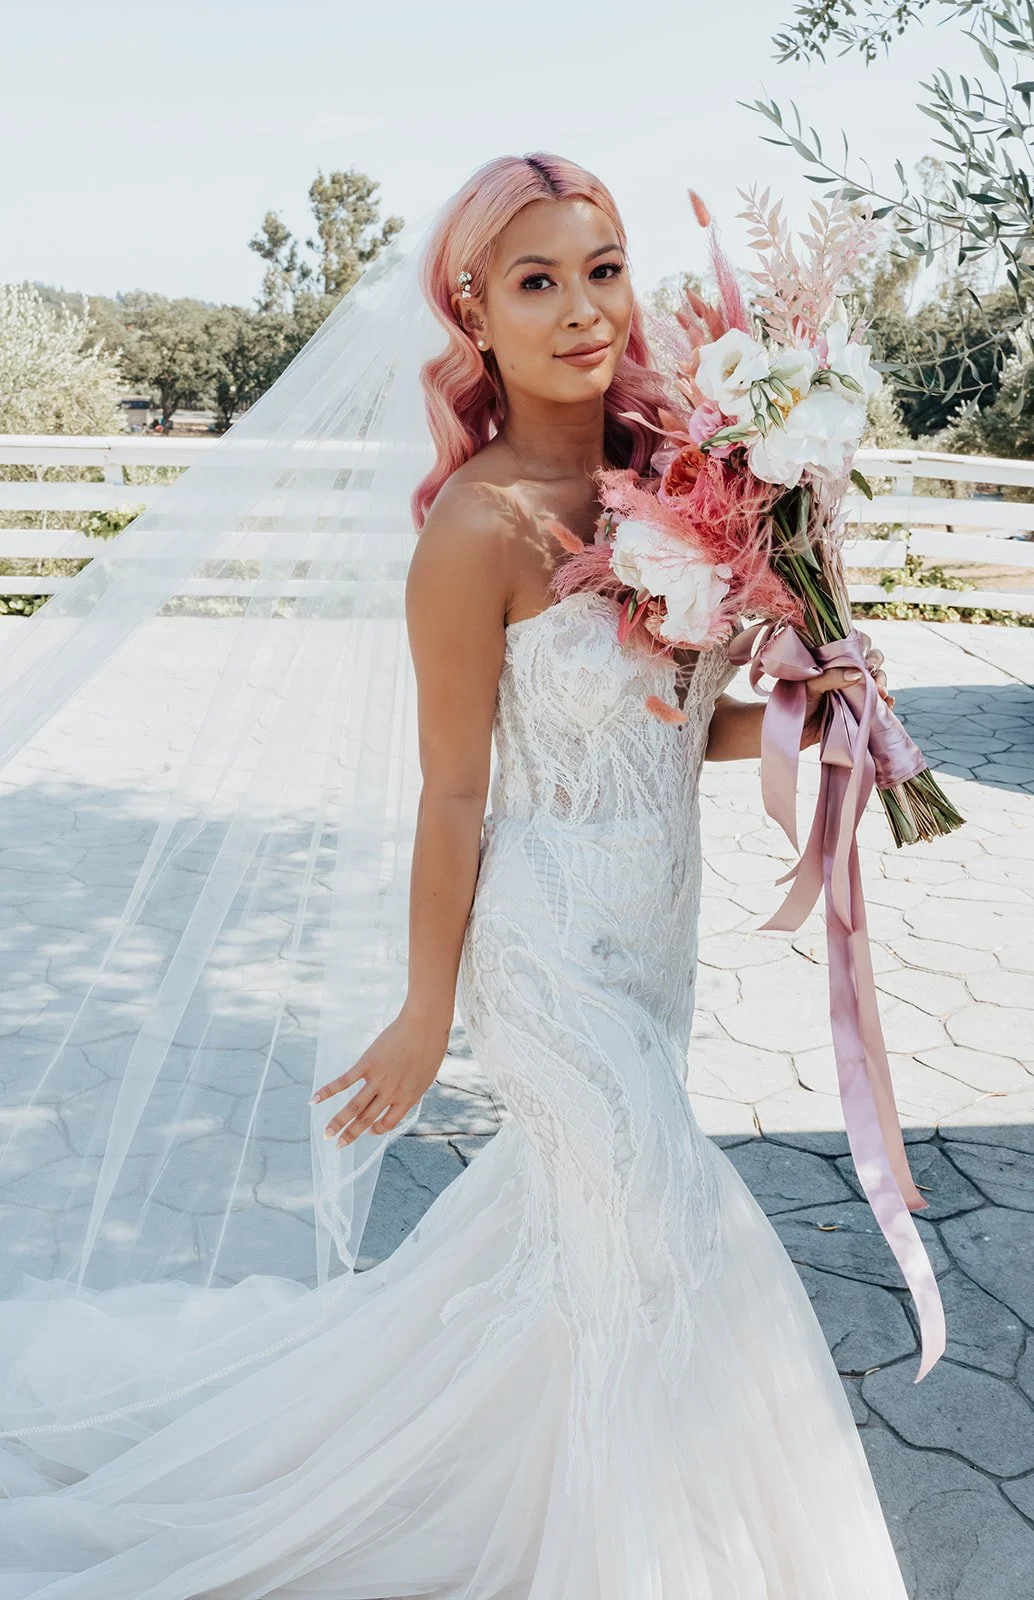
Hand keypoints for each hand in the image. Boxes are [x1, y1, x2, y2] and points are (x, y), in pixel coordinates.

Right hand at [310, 1007, 447, 1146]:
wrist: (424, 1026)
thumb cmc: (429, 1048)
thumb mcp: (425, 1077)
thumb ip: (412, 1090)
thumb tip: (404, 1097)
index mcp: (407, 1099)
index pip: (387, 1123)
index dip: (376, 1130)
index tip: (368, 1132)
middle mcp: (391, 1094)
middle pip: (366, 1119)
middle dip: (350, 1134)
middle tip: (337, 1146)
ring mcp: (378, 1080)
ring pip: (354, 1106)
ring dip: (338, 1122)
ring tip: (325, 1133)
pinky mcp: (367, 1064)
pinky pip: (344, 1081)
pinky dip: (328, 1091)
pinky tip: (315, 1099)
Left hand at [800, 632, 893, 750]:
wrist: (791, 732)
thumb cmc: (794, 703)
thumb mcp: (809, 686)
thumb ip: (831, 677)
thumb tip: (858, 674)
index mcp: (831, 659)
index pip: (854, 643)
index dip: (863, 645)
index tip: (863, 656)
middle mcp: (845, 671)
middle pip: (871, 659)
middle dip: (876, 665)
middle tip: (873, 675)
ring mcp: (853, 689)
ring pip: (877, 679)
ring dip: (882, 683)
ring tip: (880, 693)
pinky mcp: (858, 707)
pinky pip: (877, 702)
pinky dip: (885, 702)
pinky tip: (887, 704)